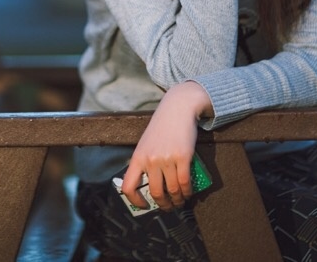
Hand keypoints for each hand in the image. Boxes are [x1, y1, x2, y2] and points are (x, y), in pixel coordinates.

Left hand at [120, 82, 210, 211]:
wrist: (177, 109)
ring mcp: (166, 159)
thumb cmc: (161, 127)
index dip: (135, 200)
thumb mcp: (146, 144)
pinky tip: (188, 193)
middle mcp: (150, 160)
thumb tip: (148, 185)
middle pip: (155, 192)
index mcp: (138, 157)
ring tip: (180, 201)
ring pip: (172, 190)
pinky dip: (187, 192)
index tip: (144, 206)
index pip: (129, 186)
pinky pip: (184, 182)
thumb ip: (145, 162)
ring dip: (178, 200)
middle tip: (168, 207)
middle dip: (163, 204)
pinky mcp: (183, 157)